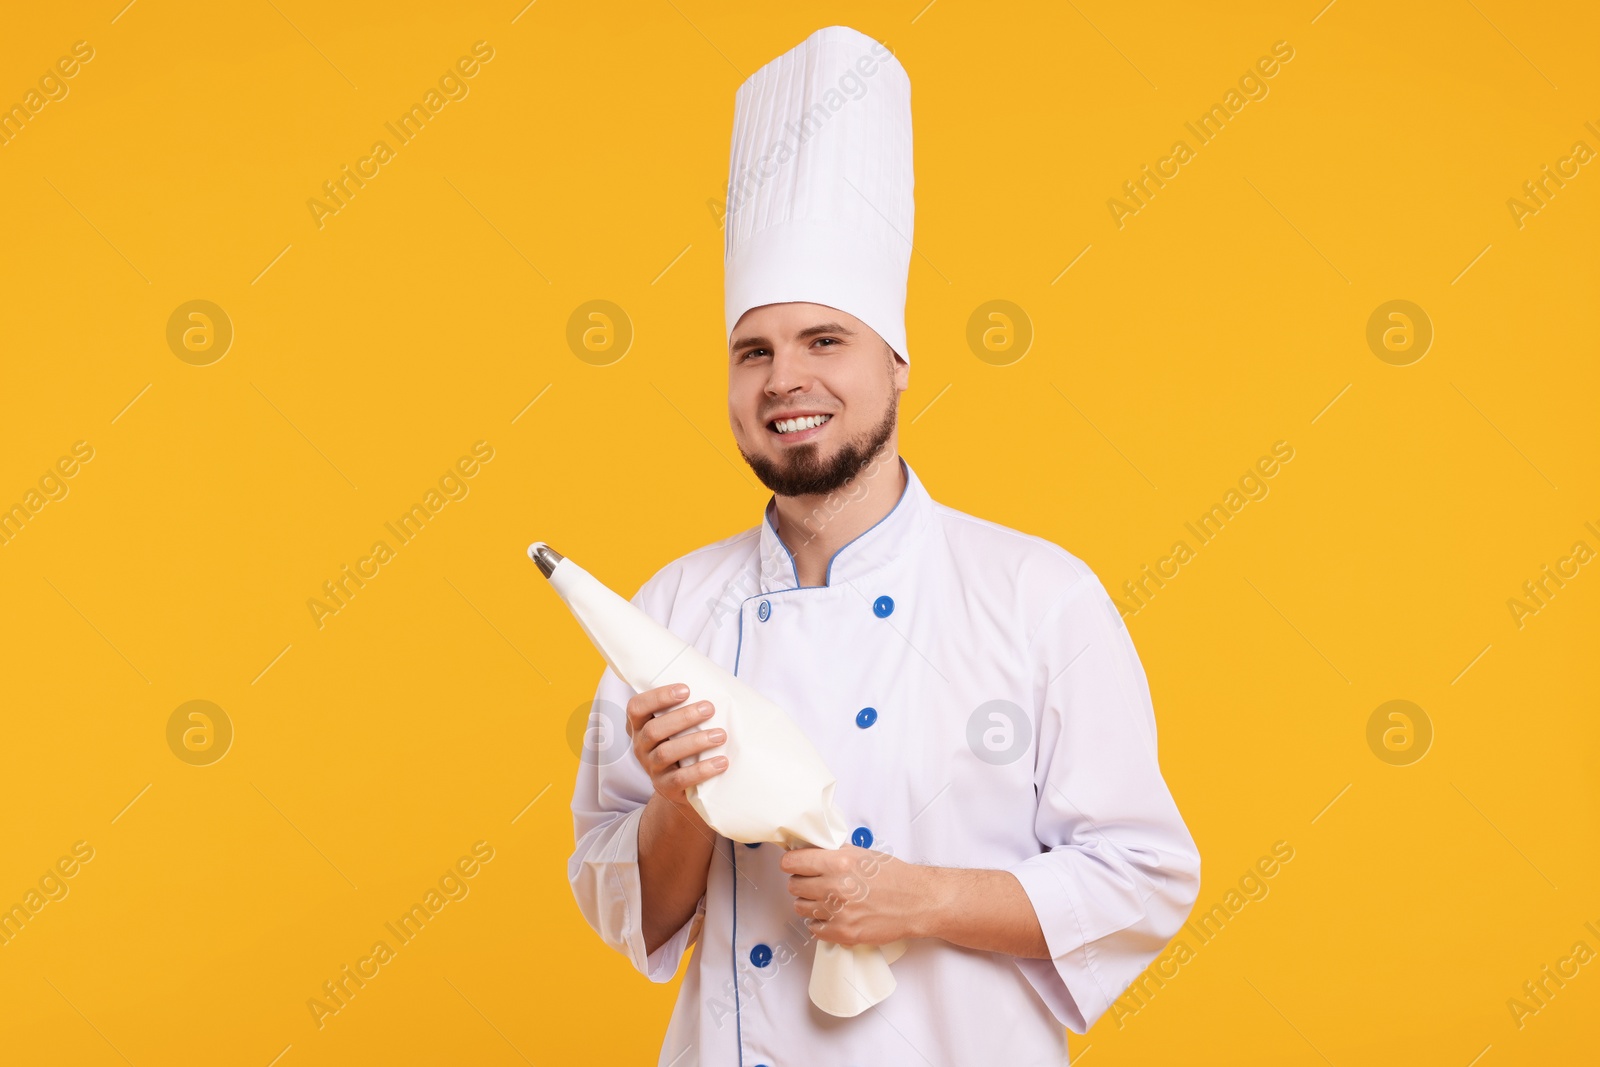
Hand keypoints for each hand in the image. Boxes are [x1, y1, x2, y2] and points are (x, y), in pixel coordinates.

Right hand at [625, 683, 728, 814]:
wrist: (681, 786)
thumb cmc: (683, 744)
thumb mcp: (676, 727)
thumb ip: (686, 708)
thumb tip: (721, 686)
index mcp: (640, 726)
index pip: (636, 707)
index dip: (658, 697)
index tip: (685, 689)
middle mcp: (641, 746)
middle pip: (653, 729)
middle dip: (683, 717)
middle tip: (709, 708)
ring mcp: (651, 768)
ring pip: (665, 753)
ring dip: (694, 742)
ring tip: (720, 735)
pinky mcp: (666, 787)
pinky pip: (680, 779)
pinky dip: (702, 770)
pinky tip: (721, 762)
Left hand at [781, 845, 935, 946]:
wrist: (916, 901)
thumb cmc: (894, 876)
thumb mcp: (863, 853)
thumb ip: (834, 853)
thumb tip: (808, 851)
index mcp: (839, 862)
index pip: (793, 862)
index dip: (791, 863)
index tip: (793, 865)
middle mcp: (836, 887)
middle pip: (794, 886)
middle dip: (801, 883)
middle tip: (813, 882)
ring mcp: (839, 912)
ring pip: (800, 908)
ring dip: (809, 903)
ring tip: (825, 899)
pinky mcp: (844, 933)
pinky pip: (814, 929)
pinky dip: (819, 923)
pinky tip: (831, 915)